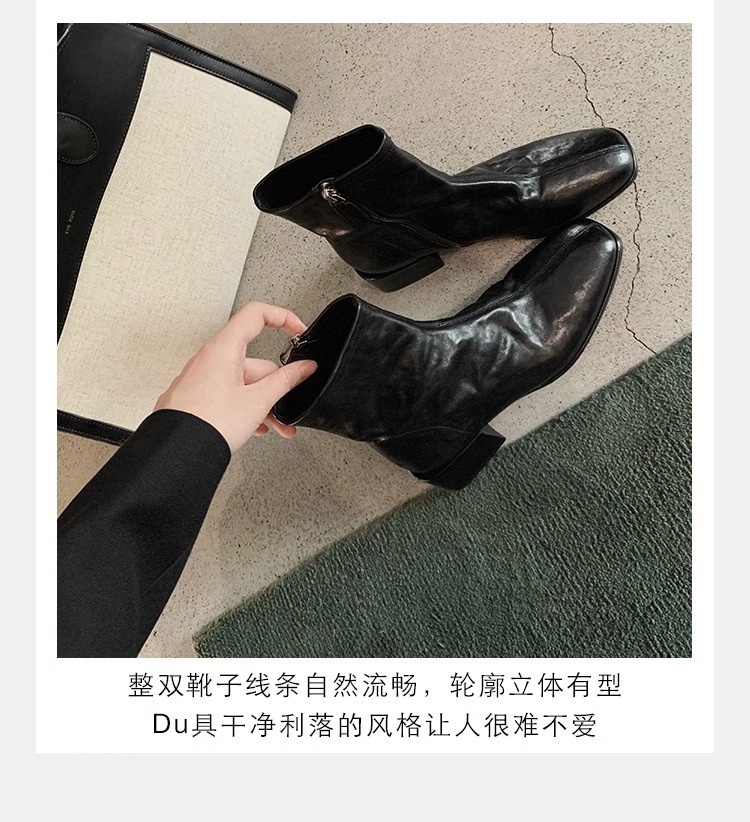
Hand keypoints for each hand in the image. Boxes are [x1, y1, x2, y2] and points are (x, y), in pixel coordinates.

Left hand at [154, 301, 316, 452]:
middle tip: (288, 403)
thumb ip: (286, 381)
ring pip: (243, 383)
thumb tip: (304, 367)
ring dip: (264, 403)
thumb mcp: (258, 401)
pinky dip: (245, 408)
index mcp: (223, 349)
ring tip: (276, 426)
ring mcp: (202, 378)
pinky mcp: (197, 397)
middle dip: (276, 385)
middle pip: (255, 361)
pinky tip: (255, 427)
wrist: (178, 451)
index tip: (299, 330)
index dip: (283, 317)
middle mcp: (209, 359)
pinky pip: (228, 395)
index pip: (257, 314)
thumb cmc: (208, 424)